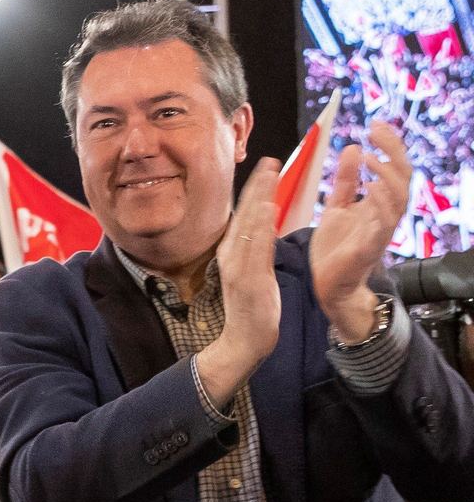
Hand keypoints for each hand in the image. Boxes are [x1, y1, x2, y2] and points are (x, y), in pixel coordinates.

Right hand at [195, 158, 282, 409]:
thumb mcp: (253, 273)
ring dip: (258, 197)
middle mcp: (232, 255)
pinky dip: (260, 227)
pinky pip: (254, 248)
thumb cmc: (252, 309)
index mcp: (234, 252)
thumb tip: (262, 229)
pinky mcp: (247, 280)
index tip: (268, 166)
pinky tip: (267, 208)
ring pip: (248, 225)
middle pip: (244, 213)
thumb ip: (255, 250)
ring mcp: (238, 267)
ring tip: (269, 174)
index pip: (245, 214)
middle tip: (270, 159)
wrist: (243, 341)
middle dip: (257, 185)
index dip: (256, 189)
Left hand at [311, 121, 413, 341]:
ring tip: (372, 158)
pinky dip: (379, 205)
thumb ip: (345, 180)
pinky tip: (371, 189)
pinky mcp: (369, 249)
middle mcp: (385, 215)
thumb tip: (352, 148)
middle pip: (402, 178)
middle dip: (392, 152)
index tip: (375, 123)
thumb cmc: (335, 248)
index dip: (388, 145)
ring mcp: (380, 232)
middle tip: (376, 131)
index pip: (392, 168)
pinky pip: (382, 225)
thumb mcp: (337, 206)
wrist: (328, 285)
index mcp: (378, 204)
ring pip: (397, 200)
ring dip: (386, 176)